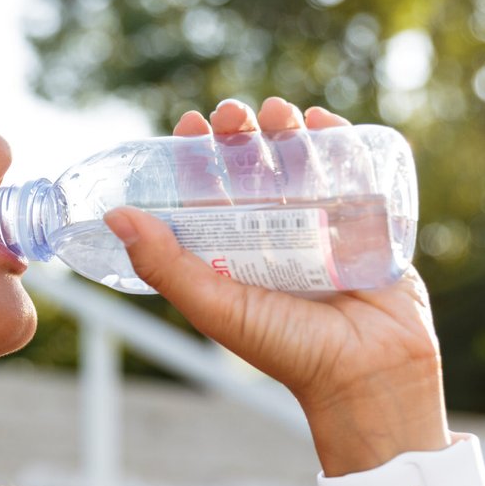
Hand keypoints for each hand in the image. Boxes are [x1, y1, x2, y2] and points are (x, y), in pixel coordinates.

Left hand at [103, 97, 450, 472]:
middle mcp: (275, 237)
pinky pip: (352, 174)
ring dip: (287, 131)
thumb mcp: (214, 305)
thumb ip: (164, 264)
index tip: (188, 125)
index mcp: (235, 254)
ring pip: (300, 164)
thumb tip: (115, 215)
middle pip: (255, 170)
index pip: (209, 194)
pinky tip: (322, 122)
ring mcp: (322, 228)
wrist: (369, 374)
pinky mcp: (366, 225)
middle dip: (242, 135)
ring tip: (278, 111)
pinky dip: (339, 143)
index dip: (197, 157)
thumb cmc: (287, 349)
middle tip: (233, 114)